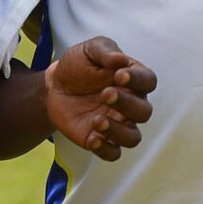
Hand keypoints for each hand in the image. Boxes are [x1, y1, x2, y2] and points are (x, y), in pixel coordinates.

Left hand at [45, 37, 156, 161]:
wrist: (53, 86)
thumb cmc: (78, 66)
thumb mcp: (89, 50)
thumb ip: (106, 51)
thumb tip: (120, 59)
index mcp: (133, 80)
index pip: (149, 82)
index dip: (138, 80)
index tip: (119, 75)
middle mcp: (130, 104)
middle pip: (144, 112)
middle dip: (127, 104)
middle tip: (104, 94)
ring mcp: (117, 124)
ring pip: (133, 138)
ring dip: (118, 131)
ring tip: (97, 121)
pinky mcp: (102, 140)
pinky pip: (113, 154)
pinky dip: (105, 149)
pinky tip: (92, 138)